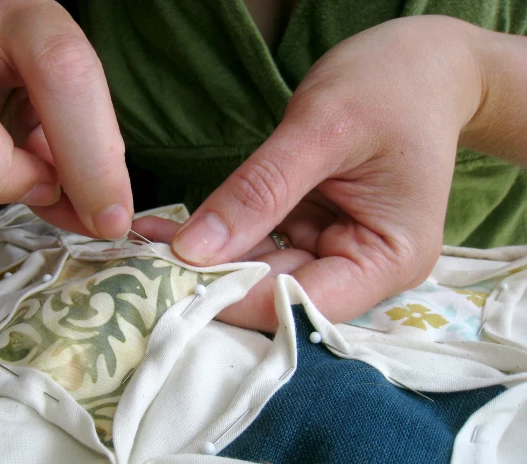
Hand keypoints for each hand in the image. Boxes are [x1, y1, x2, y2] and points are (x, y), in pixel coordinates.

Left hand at [167, 16, 488, 330]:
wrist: (418, 63)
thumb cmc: (390, 84)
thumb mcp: (321, 129)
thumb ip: (259, 192)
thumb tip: (194, 250)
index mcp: (389, 257)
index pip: (305, 301)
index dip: (240, 300)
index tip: (175, 287)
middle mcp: (364, 267)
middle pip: (280, 293)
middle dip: (214, 282)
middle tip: (145, 270)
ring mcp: (335, 250)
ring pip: (260, 271)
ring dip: (206, 262)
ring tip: (144, 249)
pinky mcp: (310, 231)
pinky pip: (257, 243)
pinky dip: (217, 238)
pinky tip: (168, 233)